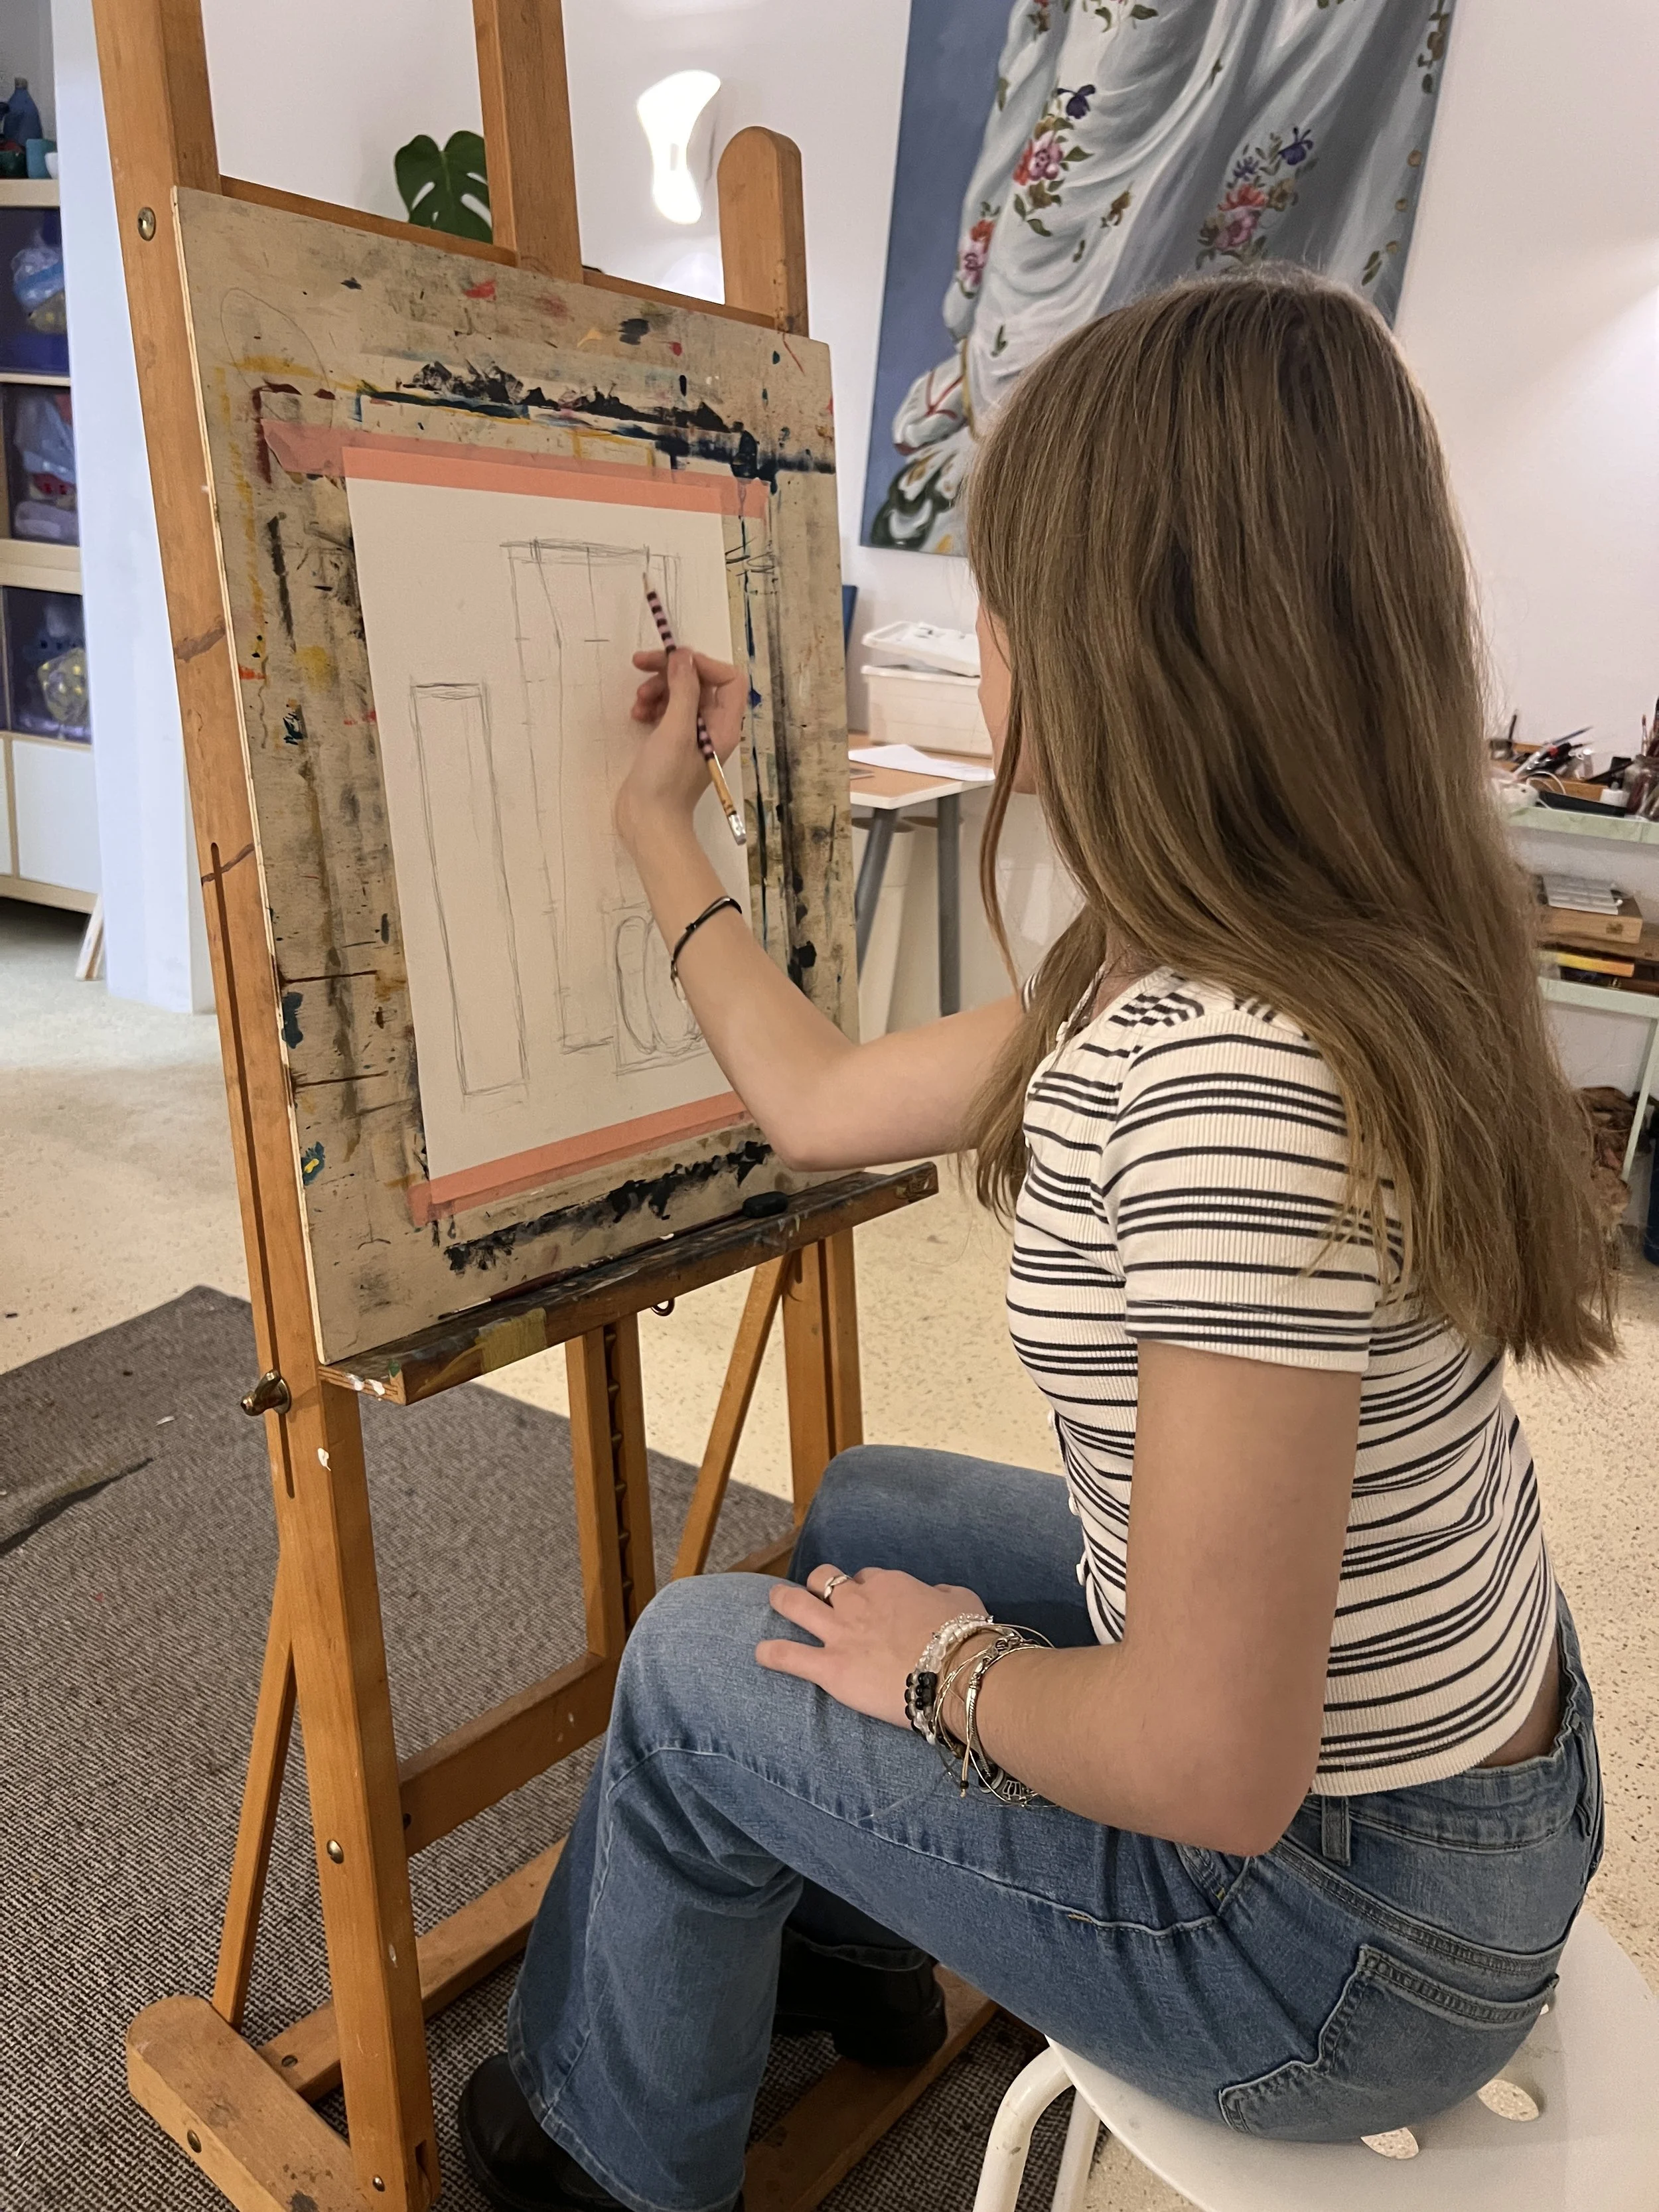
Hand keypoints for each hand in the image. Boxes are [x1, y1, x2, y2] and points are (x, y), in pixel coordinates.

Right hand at [616, 646, 743, 855]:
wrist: (648, 821)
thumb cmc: (666, 780)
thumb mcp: (675, 729)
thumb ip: (683, 690)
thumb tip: (684, 656)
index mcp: (724, 725)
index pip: (728, 679)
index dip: (702, 664)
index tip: (672, 661)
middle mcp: (712, 727)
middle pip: (699, 683)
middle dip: (671, 673)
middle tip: (642, 667)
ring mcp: (691, 736)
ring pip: (679, 695)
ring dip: (657, 689)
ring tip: (638, 702)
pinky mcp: (671, 743)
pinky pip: (666, 711)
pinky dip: (651, 706)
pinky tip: (636, 714)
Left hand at [756, 1565, 988, 1727]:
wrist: (956, 1672)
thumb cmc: (965, 1637)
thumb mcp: (961, 1600)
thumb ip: (942, 1593)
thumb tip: (936, 1594)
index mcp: (889, 1584)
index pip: (865, 1577)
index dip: (863, 1588)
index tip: (868, 1601)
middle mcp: (858, 1601)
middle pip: (824, 1579)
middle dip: (818, 1584)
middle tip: (816, 1594)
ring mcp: (840, 1633)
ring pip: (796, 1604)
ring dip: (782, 1600)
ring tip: (774, 1600)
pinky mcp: (830, 1667)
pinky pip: (789, 1656)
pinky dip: (771, 1654)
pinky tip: (760, 1654)